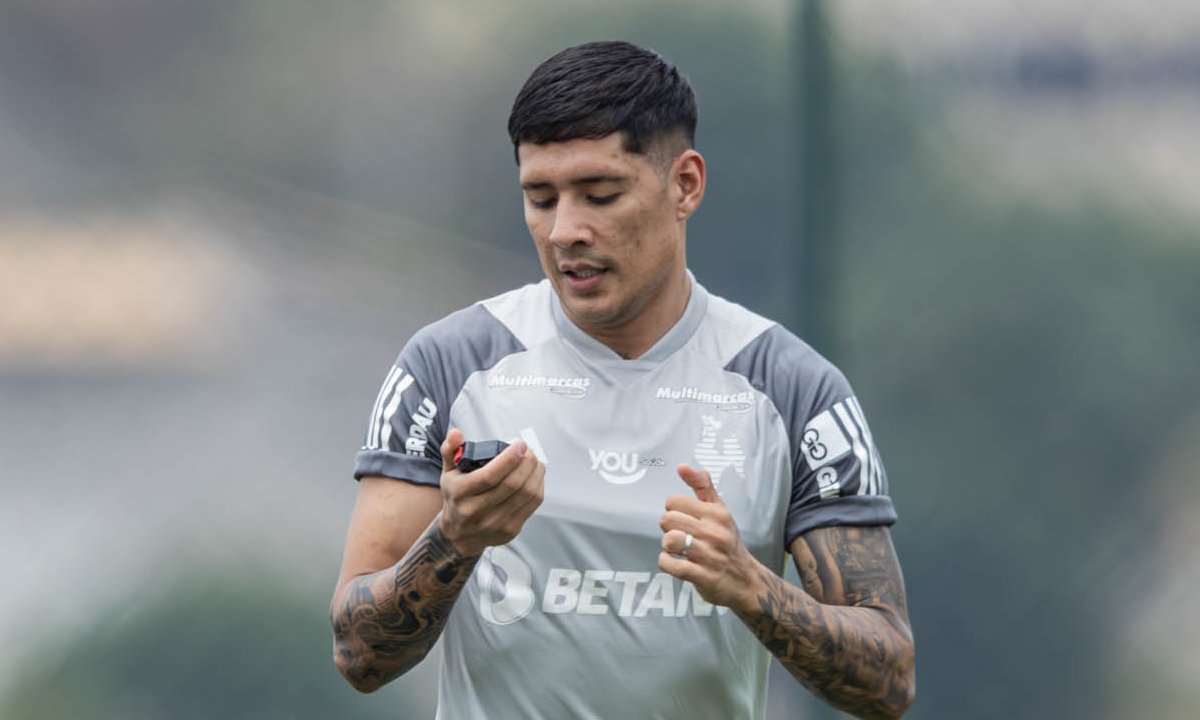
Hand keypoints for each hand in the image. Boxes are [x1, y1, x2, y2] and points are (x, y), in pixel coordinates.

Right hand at [437, 428, 544, 556]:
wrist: (459, 534)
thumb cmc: (456, 498)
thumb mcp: (448, 473)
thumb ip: (450, 450)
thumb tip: (456, 433)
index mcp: (460, 494)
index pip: (489, 476)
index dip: (509, 459)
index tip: (520, 444)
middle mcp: (476, 511)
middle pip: (512, 485)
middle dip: (527, 462)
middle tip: (529, 450)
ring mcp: (495, 523)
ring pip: (526, 494)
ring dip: (535, 473)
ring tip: (534, 460)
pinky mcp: (510, 530)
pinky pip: (532, 505)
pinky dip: (538, 486)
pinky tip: (535, 476)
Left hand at [658, 465, 763, 612]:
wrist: (746, 580)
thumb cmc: (727, 541)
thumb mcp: (720, 510)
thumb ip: (702, 485)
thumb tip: (681, 466)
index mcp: (717, 513)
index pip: (674, 501)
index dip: (673, 510)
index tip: (683, 519)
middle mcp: (715, 533)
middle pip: (667, 519)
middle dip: (668, 528)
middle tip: (680, 534)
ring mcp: (710, 556)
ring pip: (669, 541)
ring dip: (667, 546)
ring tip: (677, 548)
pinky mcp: (703, 576)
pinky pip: (671, 564)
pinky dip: (666, 563)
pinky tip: (674, 562)